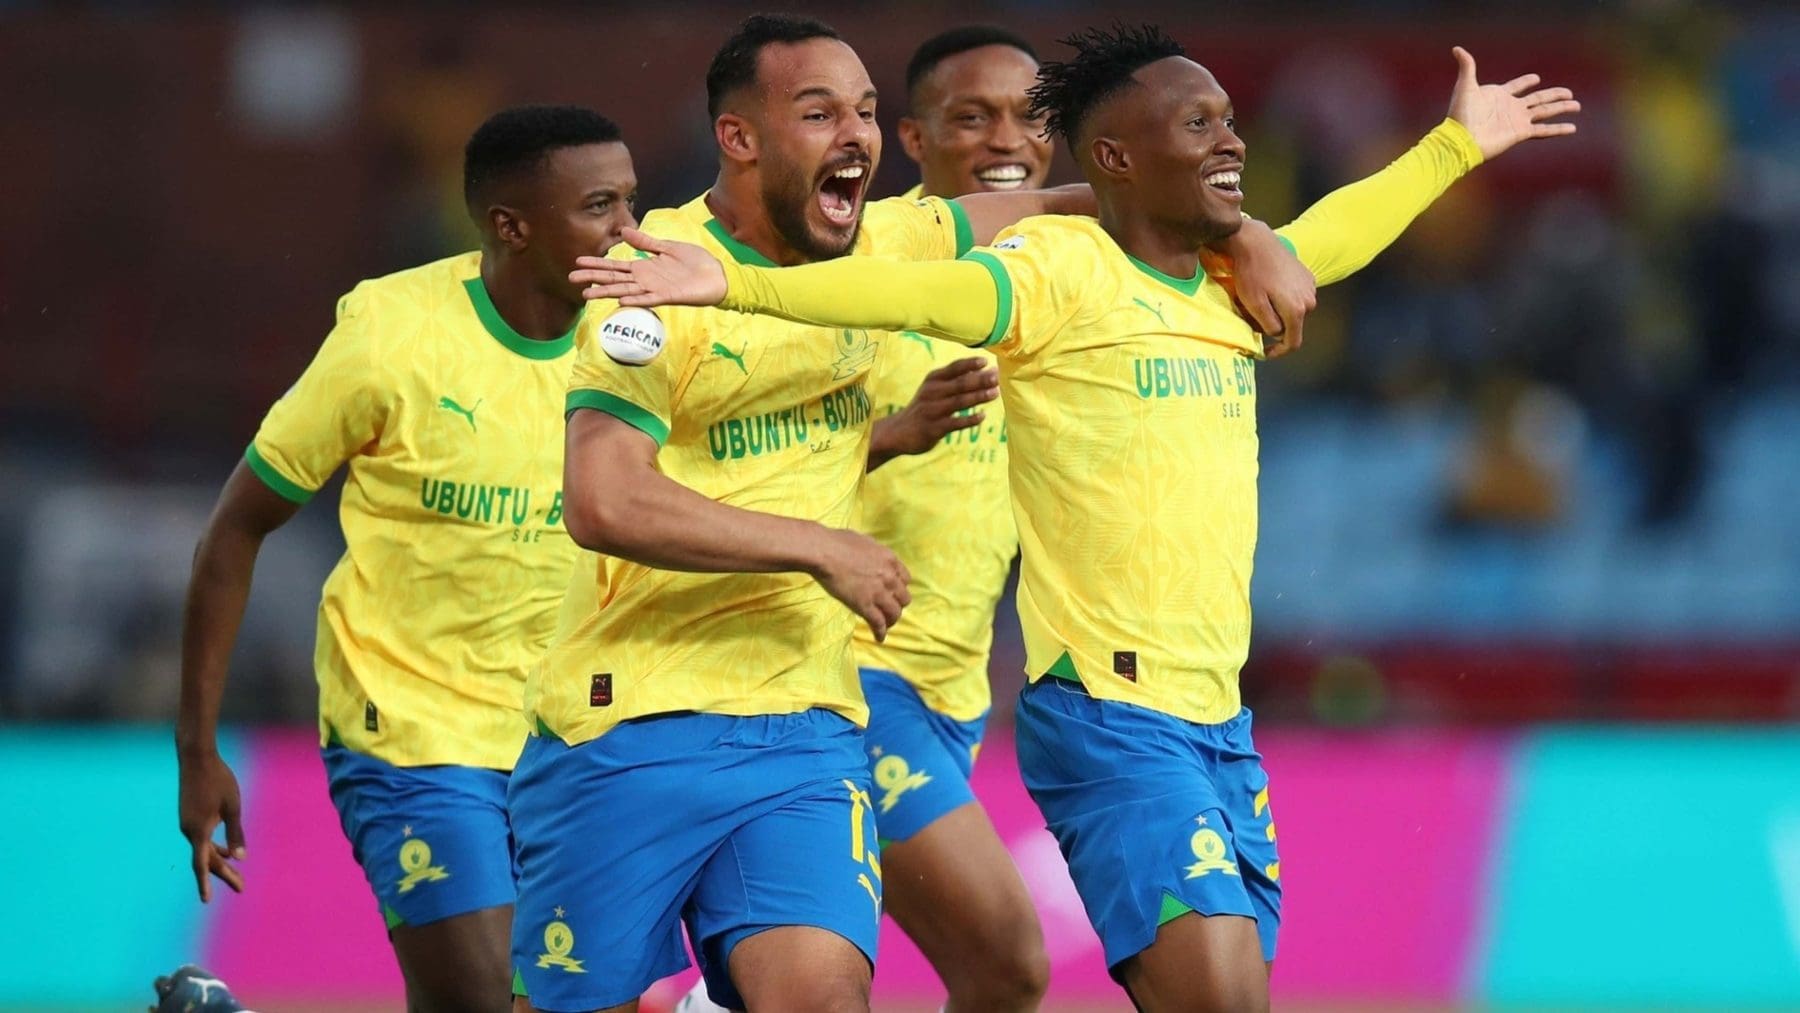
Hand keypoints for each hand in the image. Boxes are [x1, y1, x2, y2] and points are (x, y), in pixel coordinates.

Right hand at [178, 749, 245, 901]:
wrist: (196, 758)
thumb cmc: (218, 780)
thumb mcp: (233, 807)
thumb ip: (235, 833)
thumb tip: (239, 857)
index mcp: (199, 830)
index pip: (202, 863)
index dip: (205, 882)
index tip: (206, 900)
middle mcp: (189, 830)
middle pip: (206, 859)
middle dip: (224, 874)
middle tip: (241, 888)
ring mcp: (187, 824)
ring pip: (203, 849)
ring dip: (219, 861)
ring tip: (237, 875)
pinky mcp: (189, 817)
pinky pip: (201, 839)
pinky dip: (213, 848)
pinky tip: (226, 851)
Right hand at [570, 228, 728, 306]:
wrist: (718, 275)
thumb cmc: (696, 262)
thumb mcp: (668, 247)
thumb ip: (646, 242)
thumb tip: (623, 232)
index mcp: (645, 267)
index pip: (615, 265)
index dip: (597, 263)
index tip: (578, 261)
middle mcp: (646, 279)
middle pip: (614, 278)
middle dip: (593, 277)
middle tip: (572, 278)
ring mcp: (655, 289)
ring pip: (625, 290)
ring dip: (607, 291)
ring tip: (586, 294)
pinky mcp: (668, 296)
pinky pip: (648, 299)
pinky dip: (635, 299)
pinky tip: (621, 300)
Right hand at [810, 529, 910, 641]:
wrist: (824, 551)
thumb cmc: (837, 541)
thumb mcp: (864, 541)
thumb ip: (873, 551)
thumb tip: (870, 554)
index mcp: (890, 560)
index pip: (905, 579)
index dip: (900, 588)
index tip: (894, 592)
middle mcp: (889, 577)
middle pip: (904, 598)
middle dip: (897, 604)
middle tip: (889, 609)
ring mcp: (878, 593)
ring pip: (894, 613)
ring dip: (891, 620)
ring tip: (885, 625)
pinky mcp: (865, 605)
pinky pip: (878, 623)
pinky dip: (880, 633)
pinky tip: (879, 638)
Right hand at [869, 357, 999, 468]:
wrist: (898, 432)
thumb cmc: (923, 407)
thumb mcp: (933, 389)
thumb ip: (954, 380)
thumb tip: (982, 371)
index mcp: (933, 380)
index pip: (954, 368)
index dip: (970, 364)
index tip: (986, 362)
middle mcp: (932, 392)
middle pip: (960, 384)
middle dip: (980, 380)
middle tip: (997, 377)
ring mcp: (933, 410)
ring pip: (959, 401)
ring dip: (978, 397)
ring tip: (995, 393)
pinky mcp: (934, 428)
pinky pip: (955, 423)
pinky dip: (969, 419)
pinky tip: (982, 416)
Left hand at [1202, 219, 1317, 357]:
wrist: (1256, 242)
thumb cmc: (1251, 273)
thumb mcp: (1254, 304)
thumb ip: (1268, 325)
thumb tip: (1277, 335)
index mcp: (1297, 310)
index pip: (1293, 342)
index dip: (1279, 352)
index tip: (1264, 352)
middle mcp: (1309, 300)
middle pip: (1293, 326)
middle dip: (1276, 327)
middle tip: (1254, 317)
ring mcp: (1310, 287)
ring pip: (1295, 311)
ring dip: (1280, 311)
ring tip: (1261, 298)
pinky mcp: (1307, 276)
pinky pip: (1297, 296)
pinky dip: (1285, 298)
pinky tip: (1270, 286)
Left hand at [1447, 46, 1579, 160]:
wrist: (1462, 139)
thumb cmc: (1460, 114)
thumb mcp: (1465, 86)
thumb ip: (1467, 66)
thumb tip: (1457, 49)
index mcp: (1499, 95)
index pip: (1517, 86)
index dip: (1525, 82)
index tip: (1536, 78)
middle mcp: (1511, 108)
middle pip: (1538, 99)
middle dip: (1554, 95)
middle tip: (1569, 92)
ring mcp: (1517, 120)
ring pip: (1545, 111)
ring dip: (1561, 108)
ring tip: (1576, 105)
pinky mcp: (1521, 133)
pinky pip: (1544, 130)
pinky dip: (1558, 129)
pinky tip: (1572, 127)